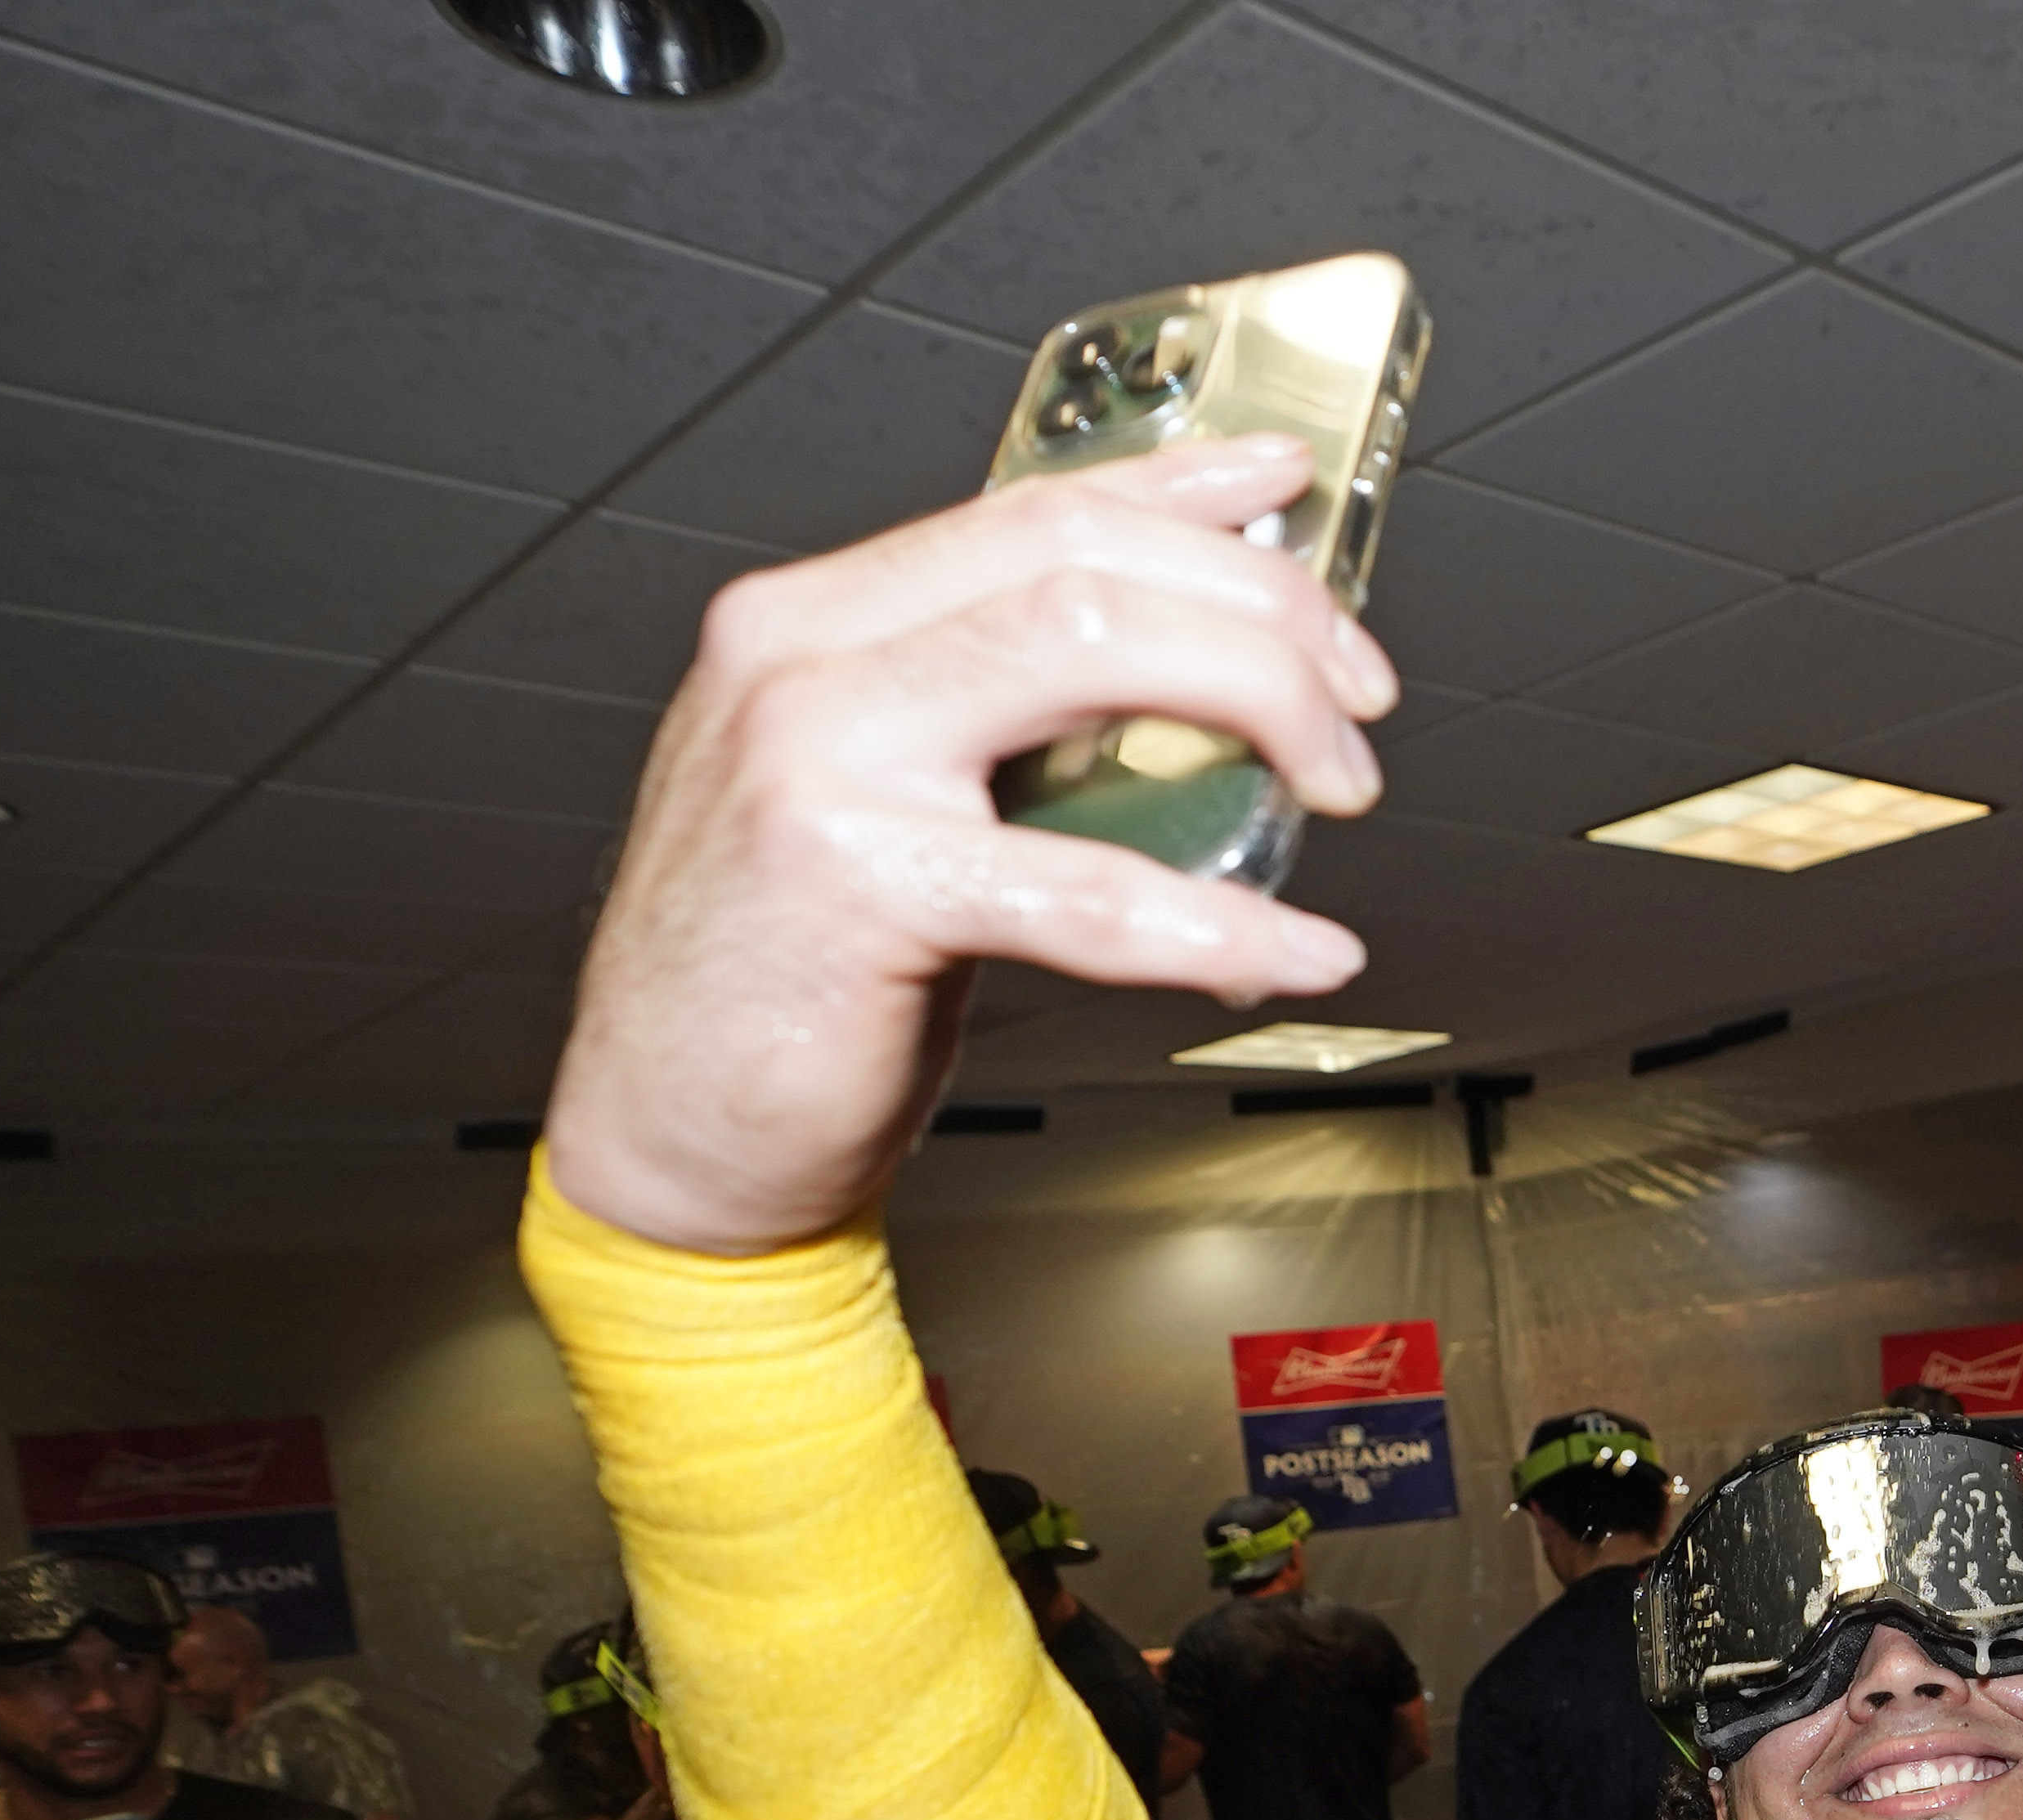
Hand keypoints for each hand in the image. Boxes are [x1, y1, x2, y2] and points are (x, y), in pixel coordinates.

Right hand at [542, 434, 1398, 1256]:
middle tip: (1356, 693)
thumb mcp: (885, 796)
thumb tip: (1181, 653)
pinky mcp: (854, 887)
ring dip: (1262, 704)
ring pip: (1091, 647)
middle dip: (1259, 609)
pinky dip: (1222, 923)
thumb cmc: (789, 974)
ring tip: (1341, 783)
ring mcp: (818, 760)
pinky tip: (1295, 951)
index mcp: (810, 621)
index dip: (1180, 488)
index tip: (1287, 489)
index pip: (1030, 511)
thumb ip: (997, 716)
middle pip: (1082, 558)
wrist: (666, 1127)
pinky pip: (1089, 889)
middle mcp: (800, 660)